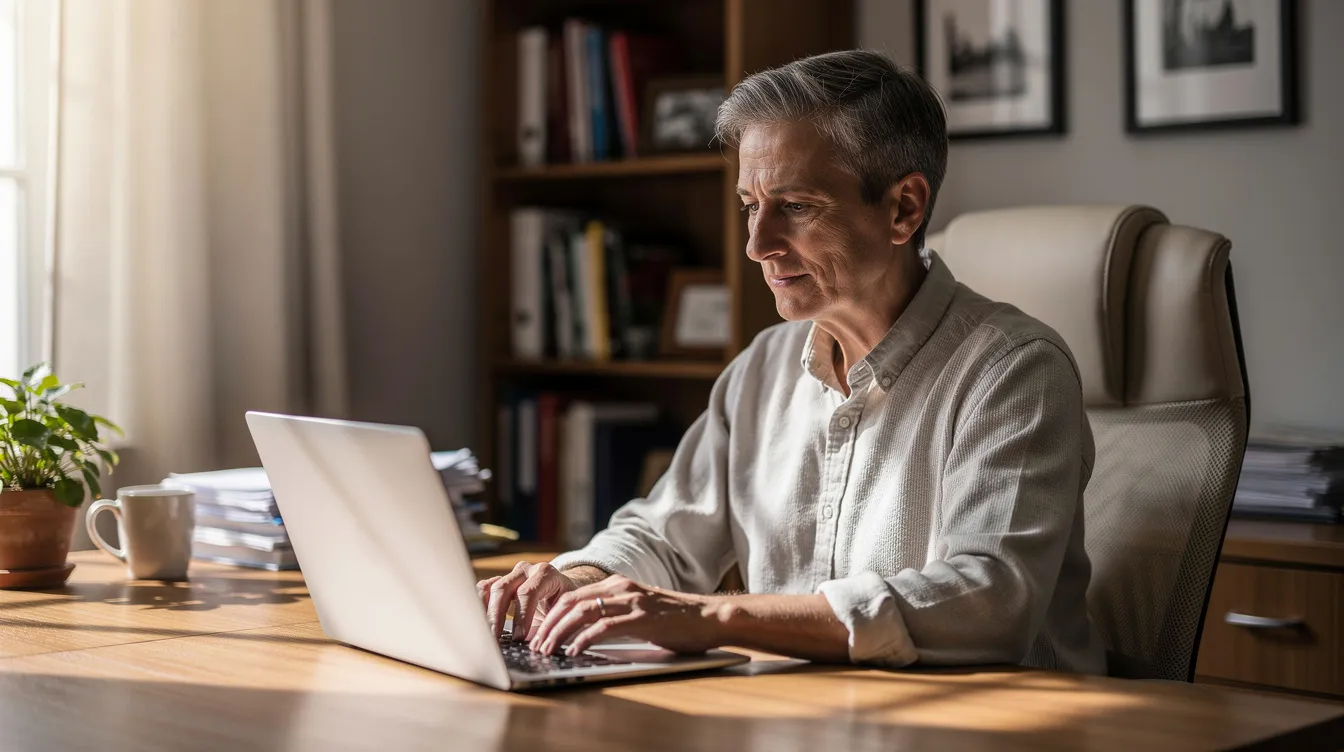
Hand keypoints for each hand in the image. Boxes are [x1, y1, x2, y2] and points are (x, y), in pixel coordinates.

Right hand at [476, 562, 579, 640]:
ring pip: (490, 588)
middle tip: (495, 639)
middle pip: (503, 588)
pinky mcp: (499, 581)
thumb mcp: (563, 614)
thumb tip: (534, 647)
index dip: (522, 616)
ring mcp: (511, 574)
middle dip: (497, 616)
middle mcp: (526, 570)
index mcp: (546, 574)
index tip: (519, 638)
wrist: (562, 592)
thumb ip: (549, 627)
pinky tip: (479, 623)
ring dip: (484, 612)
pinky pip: (483, 589)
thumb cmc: (564, 605)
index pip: (528, 593)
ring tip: (483, 633)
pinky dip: (479, 606)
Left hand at [529, 575, 726, 656]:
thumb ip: (615, 615)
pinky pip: (605, 627)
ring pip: (582, 612)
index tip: (539, 632)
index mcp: (618, 585)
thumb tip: (585, 633)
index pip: (573, 596)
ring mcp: (631, 602)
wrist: (709, 617)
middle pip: (571, 602)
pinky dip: (584, 638)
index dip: (551, 614)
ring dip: (560, 632)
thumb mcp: (639, 610)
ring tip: (548, 649)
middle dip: (548, 624)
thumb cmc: (676, 619)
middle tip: (536, 644)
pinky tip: (574, 650)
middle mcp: (621, 588)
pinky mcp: (642, 618)